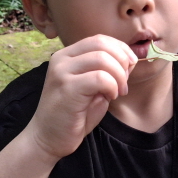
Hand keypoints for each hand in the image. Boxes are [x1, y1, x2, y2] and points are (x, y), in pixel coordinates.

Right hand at [25, 35, 136, 160]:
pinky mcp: (67, 88)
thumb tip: (129, 59)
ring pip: (102, 59)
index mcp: (67, 55)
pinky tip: (110, 97)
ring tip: (118, 92)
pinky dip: (112, 86)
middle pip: (102, 44)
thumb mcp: (93, 87)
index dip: (121, 49)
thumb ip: (108, 71)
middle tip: (124, 84)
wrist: (47, 139)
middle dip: (122, 62)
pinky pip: (100, 78)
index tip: (130, 67)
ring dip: (118, 76)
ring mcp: (62, 72)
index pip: (100, 39)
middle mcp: (62, 59)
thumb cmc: (73, 115)